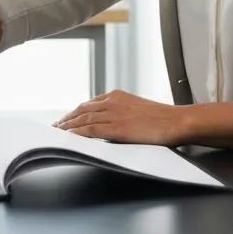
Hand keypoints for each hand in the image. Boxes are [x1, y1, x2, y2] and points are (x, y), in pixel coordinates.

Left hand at [53, 90, 183, 145]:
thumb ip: (121, 113)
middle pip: (81, 110)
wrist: (178, 121)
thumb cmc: (163, 119)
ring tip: (56, 134)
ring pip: (82, 120)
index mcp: (117, 96)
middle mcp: (112, 101)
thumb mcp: (137, 109)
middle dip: (66, 120)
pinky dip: (77, 134)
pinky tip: (68, 138)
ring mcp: (114, 114)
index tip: (65, 120)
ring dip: (67, 127)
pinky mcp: (117, 127)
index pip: (89, 104)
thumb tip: (110, 124)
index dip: (74, 113)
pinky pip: (91, 130)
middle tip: (55, 127)